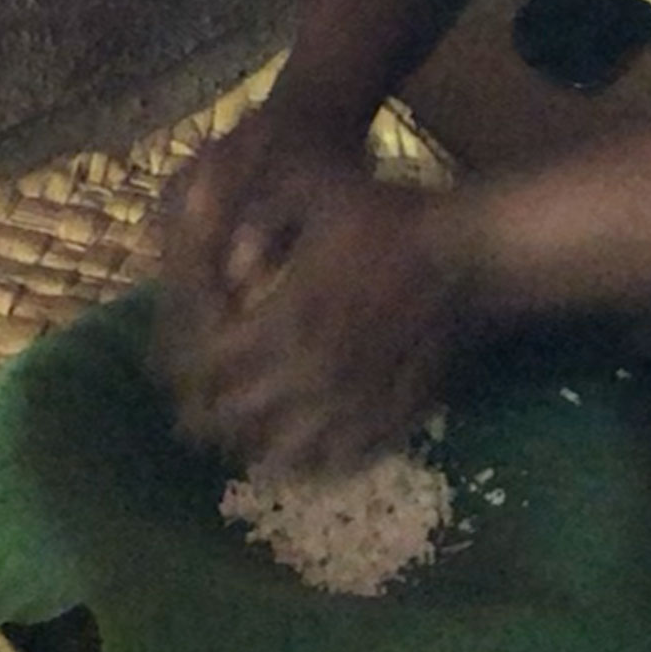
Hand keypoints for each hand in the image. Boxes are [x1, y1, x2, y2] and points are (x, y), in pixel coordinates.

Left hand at [158, 123, 475, 472]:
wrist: (467, 250)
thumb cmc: (390, 216)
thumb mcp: (313, 191)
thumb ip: (257, 222)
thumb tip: (228, 272)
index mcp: (285, 320)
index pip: (208, 366)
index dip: (185, 366)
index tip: (183, 359)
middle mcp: (311, 372)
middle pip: (234, 418)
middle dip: (210, 410)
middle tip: (204, 399)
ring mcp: (352, 401)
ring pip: (283, 453)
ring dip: (257, 444)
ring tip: (251, 429)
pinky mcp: (388, 415)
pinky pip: (340, 459)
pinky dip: (315, 460)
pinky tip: (309, 443)